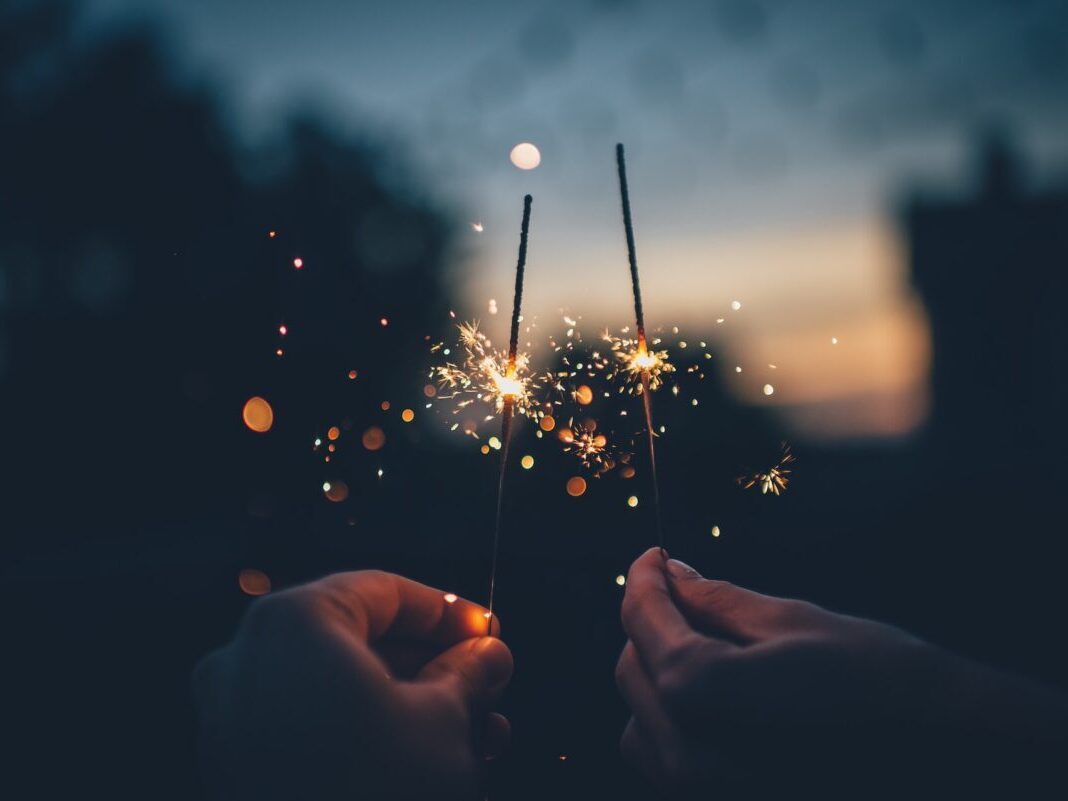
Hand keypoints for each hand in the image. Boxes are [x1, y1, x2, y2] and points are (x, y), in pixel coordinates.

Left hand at [193, 571, 512, 800]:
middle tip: (486, 683)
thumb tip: (489, 654)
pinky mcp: (235, 767)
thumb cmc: (376, 793)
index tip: (489, 632)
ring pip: (338, 687)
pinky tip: (425, 756)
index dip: (448, 611)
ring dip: (408, 703)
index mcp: (294, 622)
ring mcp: (231, 717)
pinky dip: (364, 730)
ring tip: (475, 730)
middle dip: (432, 664)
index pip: (384, 591)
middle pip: (359, 639)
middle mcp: (247, 658)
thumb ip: (468, 673)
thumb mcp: (444, 722)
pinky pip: (309, 726)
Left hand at [616, 548, 1067, 794]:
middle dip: (652, 623)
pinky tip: (719, 694)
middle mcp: (687, 757)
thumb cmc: (878, 682)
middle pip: (632, 669)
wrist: (947, 755)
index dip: (644, 579)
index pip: (644, 622)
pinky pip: (666, 756)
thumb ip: (716, 601)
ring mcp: (700, 791)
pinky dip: (676, 718)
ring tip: (708, 642)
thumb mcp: (792, 622)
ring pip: (641, 717)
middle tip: (686, 589)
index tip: (654, 555)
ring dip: (660, 673)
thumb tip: (673, 572)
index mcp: (701, 696)